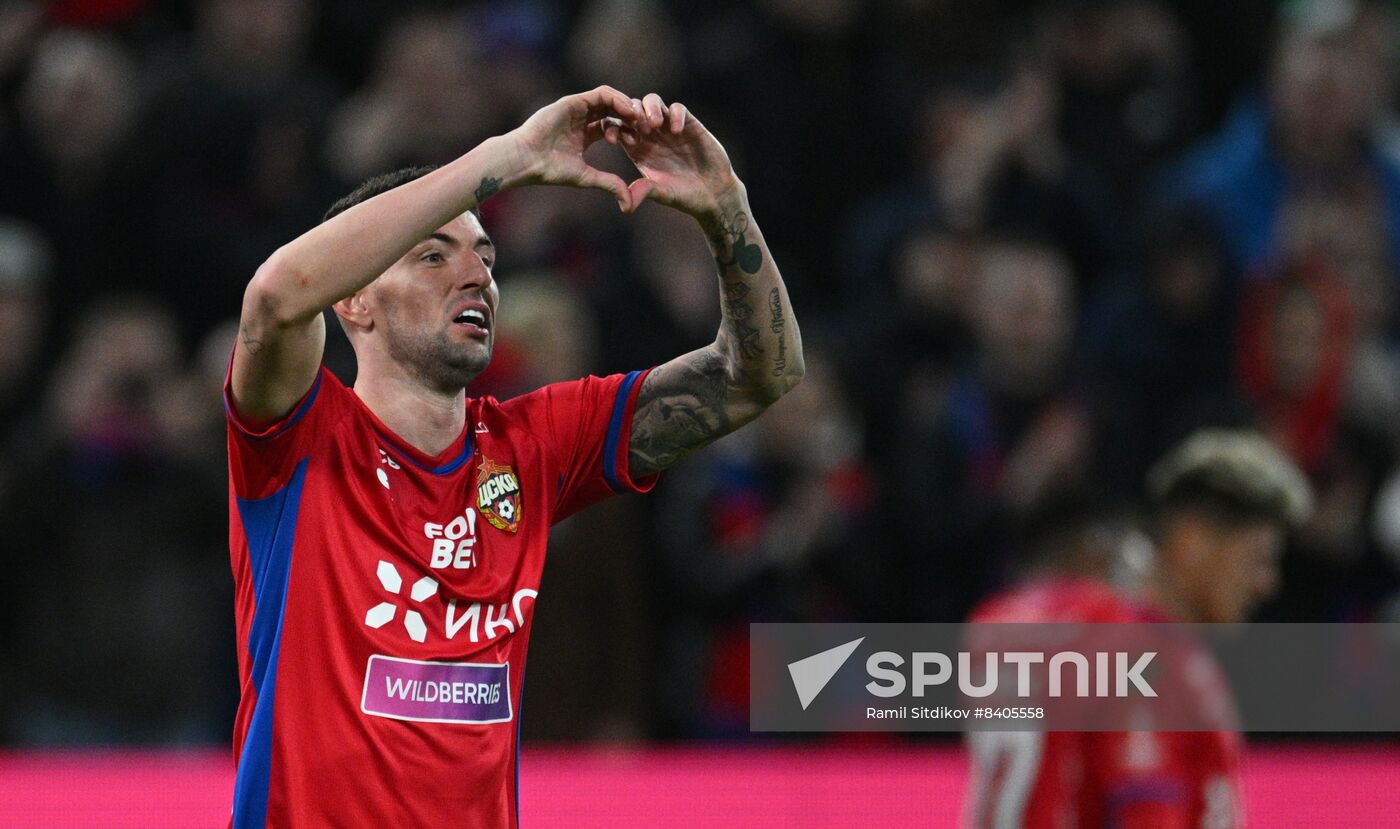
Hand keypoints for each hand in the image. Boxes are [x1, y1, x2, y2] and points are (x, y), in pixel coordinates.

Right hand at [507, 85, 643, 211]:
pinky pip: (601, 94)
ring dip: (628, 106)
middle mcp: (582, 119)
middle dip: (632, 118)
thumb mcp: (587, 178)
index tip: (641, 142)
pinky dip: (617, 100)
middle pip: (614, 111)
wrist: (527, 160)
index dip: (629, 132)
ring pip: (610, 99)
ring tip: (640, 119)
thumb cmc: (551, 171)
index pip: (614, 126)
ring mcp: (577, 108)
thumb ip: (609, 184)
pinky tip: (628, 112)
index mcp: (586, 135)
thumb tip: (629, 202)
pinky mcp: (573, 102)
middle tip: (648, 128)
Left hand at [600, 93, 740, 219]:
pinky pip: (677, 108)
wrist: (714, 194)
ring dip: (650, 108)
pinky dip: (675, 114)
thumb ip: (645, 192)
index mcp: (638, 149)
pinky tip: (677, 132)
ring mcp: (670, 128)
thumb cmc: (685, 196)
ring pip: (652, 101)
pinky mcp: (689, 124)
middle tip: (637, 127)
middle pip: (631, 109)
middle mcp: (652, 136)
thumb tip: (625, 205)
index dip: (612, 129)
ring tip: (655, 125)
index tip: (615, 140)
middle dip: (629, 114)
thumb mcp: (662, 194)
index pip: (617, 128)